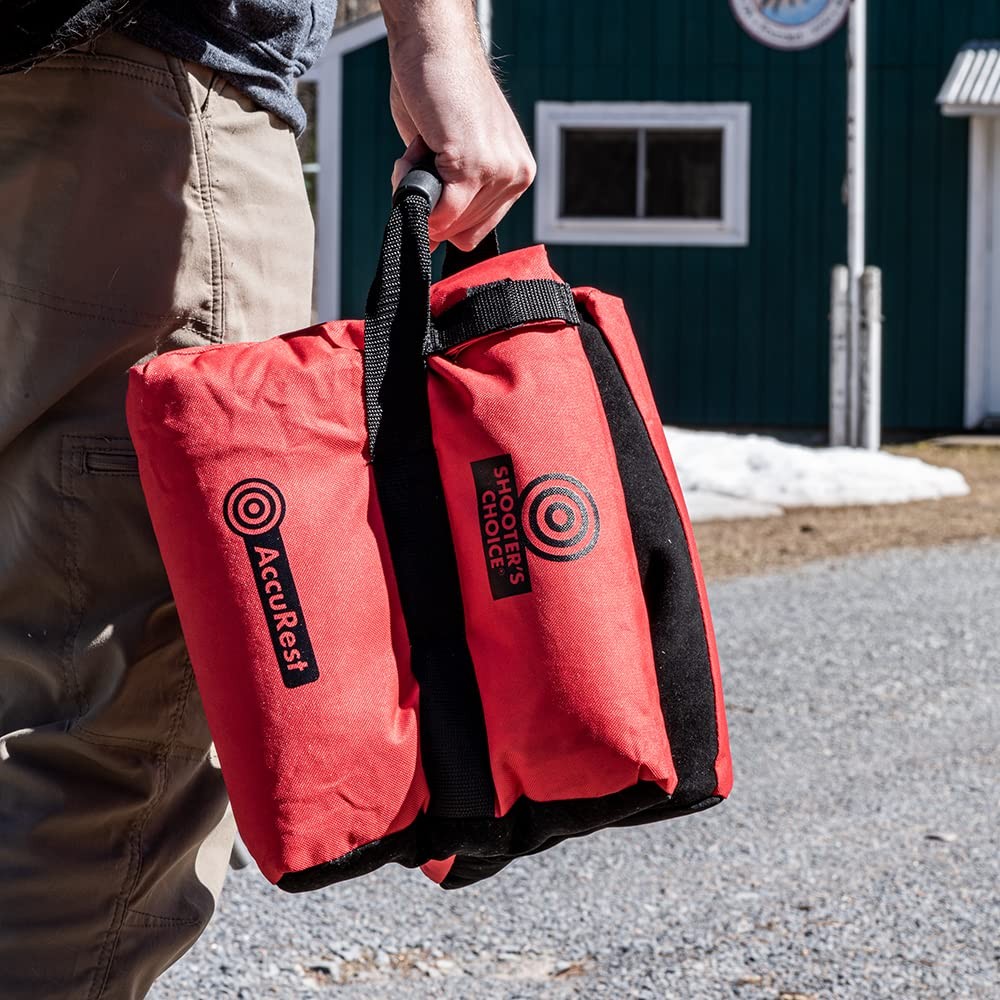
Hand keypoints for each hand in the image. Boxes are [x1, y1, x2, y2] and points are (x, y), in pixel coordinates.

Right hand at [382, 1, 534, 249]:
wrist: (435, 43)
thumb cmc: (440, 92)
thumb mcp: (455, 154)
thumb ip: (452, 198)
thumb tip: (431, 242)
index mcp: (517, 174)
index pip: (476, 232)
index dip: (446, 218)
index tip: (434, 181)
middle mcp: (515, 175)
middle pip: (460, 233)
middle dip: (431, 202)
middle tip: (427, 152)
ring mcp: (497, 171)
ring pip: (446, 223)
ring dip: (419, 190)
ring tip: (426, 144)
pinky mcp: (472, 163)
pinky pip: (438, 211)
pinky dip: (412, 187)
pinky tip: (416, 149)